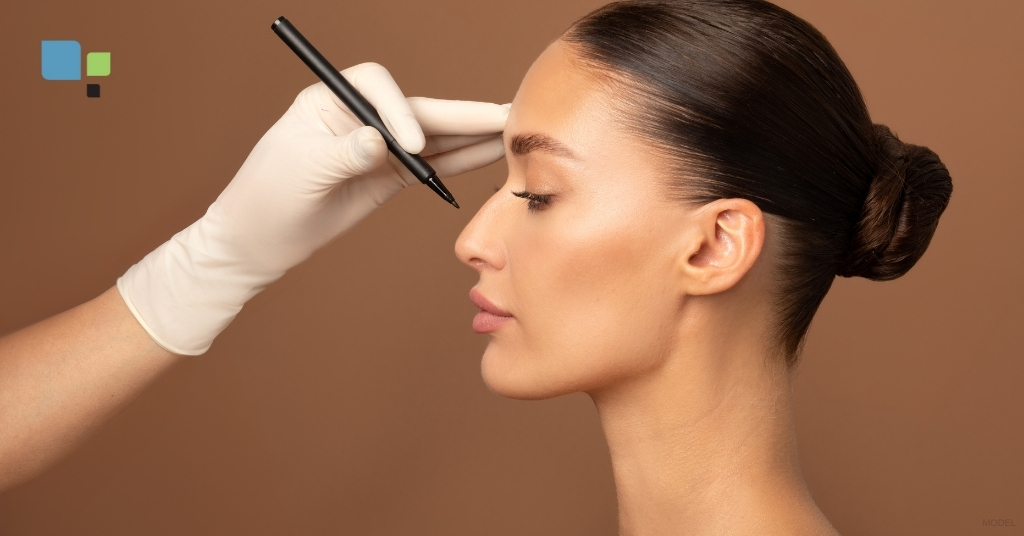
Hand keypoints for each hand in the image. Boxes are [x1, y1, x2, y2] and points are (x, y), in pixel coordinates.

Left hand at [117, 62, 508, 354]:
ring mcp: (377, 147)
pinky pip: (432, 165)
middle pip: (419, 108)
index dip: (400, 111)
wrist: (255, 242)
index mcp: (330, 100)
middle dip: (462, 114)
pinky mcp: (388, 176)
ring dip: (473, 135)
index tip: (409, 148)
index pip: (378, 87)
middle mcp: (359, 117)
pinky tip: (491, 154)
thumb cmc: (264, 198)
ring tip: (513, 132)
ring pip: (434, 137)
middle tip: (506, 114)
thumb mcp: (299, 171)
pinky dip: (462, 160)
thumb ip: (343, 152)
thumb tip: (379, 141)